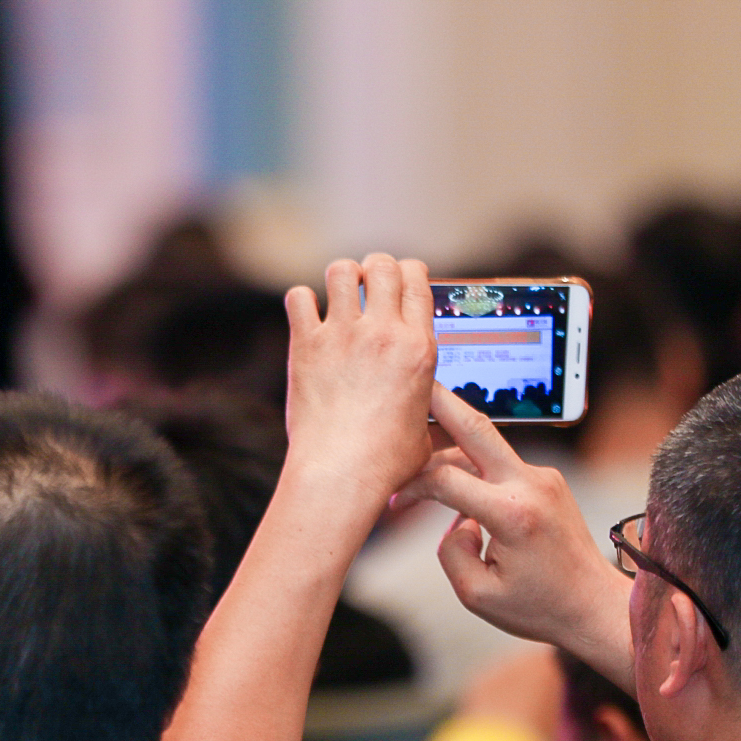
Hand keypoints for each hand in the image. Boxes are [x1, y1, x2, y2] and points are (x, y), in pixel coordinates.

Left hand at [283, 254, 436, 501]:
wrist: (342, 474)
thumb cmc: (386, 464)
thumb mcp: (426, 432)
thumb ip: (430, 410)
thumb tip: (440, 416)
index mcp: (419, 348)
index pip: (417, 281)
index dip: (410, 272)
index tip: (403, 279)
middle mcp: (383, 334)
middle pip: (382, 266)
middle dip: (376, 269)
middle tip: (369, 285)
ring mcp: (342, 336)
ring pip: (341, 271)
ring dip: (341, 278)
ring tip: (339, 296)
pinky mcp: (306, 346)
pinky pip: (299, 298)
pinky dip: (302, 301)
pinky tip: (307, 317)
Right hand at [401, 384, 631, 665]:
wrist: (594, 605)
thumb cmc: (539, 607)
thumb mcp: (477, 595)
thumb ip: (450, 550)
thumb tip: (454, 518)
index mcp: (512, 514)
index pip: (445, 479)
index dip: (413, 484)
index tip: (396, 500)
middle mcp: (531, 485)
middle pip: (476, 427)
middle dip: (441, 401)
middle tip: (412, 381)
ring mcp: (544, 477)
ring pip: (485, 446)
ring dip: (451, 448)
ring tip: (419, 463)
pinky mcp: (548, 479)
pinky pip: (501, 463)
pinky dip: (474, 468)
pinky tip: (454, 480)